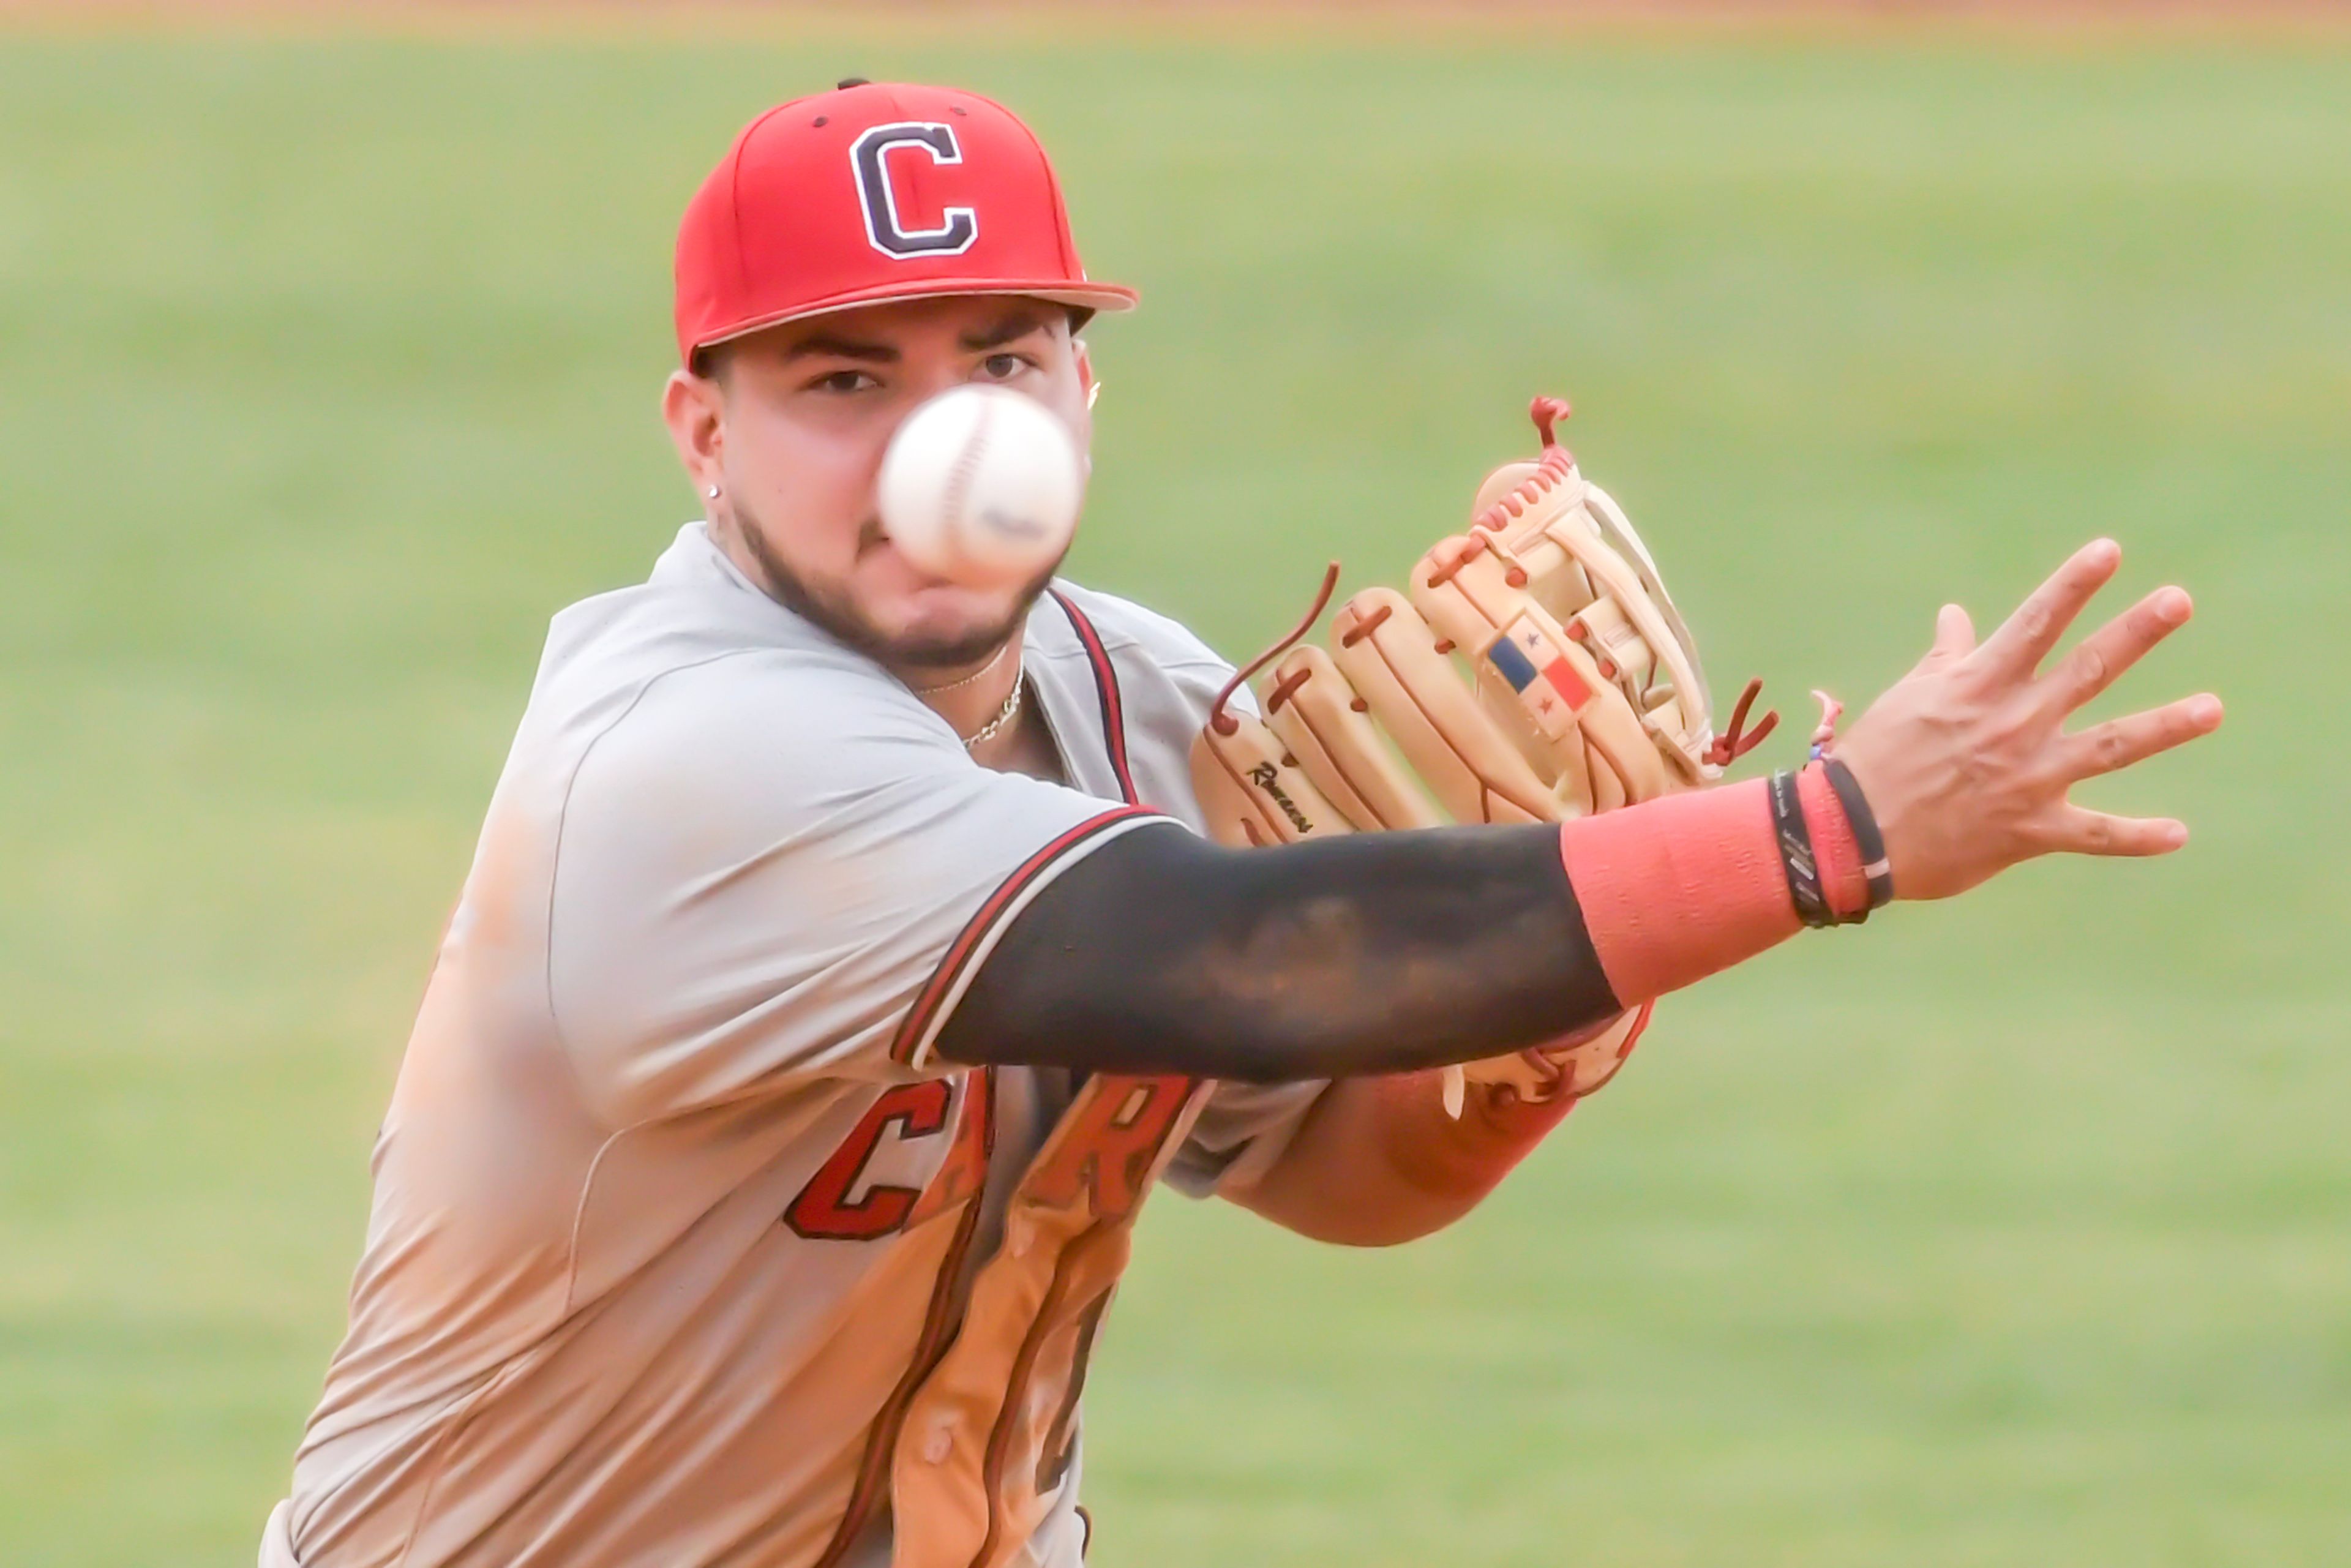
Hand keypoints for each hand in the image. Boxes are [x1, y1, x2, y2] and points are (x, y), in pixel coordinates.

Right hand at [1833, 539, 2222, 901]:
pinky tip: (2179, 834)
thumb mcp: (1908, 698)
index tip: (2109, 551)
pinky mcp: (2029, 830)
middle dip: (2135, 632)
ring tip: (2212, 709)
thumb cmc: (1873, 758)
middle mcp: (2013, 725)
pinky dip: (2137, 837)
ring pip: (2109, 747)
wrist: (1851, 834)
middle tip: (2179, 600)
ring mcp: (2027, 777)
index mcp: (1979, 687)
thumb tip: (1957, 615)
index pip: (2035, 622)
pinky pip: (2094, 835)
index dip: (2074, 584)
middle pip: (2087, 669)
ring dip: (2164, 726)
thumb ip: (1945, 658)